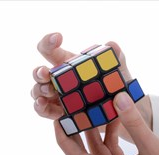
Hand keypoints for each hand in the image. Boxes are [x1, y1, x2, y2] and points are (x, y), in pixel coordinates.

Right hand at [31, 32, 151, 141]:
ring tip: (46, 92)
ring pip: (37, 91)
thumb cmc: (114, 86)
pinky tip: (42, 104)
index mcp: (67, 64)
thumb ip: (116, 57)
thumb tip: (111, 45)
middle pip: (40, 73)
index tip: (58, 37)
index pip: (50, 50)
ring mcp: (56, 97)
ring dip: (39, 90)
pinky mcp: (58, 113)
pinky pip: (44, 110)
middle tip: (46, 73)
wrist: (121, 110)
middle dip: (39, 72)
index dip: (49, 42)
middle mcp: (57, 80)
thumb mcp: (117, 71)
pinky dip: (40, 107)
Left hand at [54, 92, 158, 154]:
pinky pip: (109, 154)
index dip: (65, 139)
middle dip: (77, 133)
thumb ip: (134, 124)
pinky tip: (113, 122)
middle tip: (71, 111)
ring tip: (95, 111)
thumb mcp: (154, 150)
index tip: (58, 121)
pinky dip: (109, 139)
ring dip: (97, 133)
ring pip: (97, 153)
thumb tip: (118, 98)